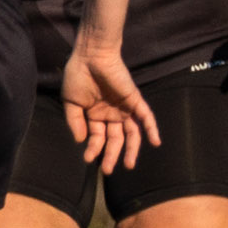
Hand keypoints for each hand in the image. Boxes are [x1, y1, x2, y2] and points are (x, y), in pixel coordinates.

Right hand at [60, 40, 160, 172]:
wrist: (91, 57)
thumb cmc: (78, 77)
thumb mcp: (71, 103)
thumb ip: (75, 122)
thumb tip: (81, 141)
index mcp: (96, 116)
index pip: (97, 137)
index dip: (94, 149)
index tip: (88, 159)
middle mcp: (112, 115)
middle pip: (115, 139)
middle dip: (111, 155)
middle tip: (107, 171)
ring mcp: (124, 108)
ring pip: (132, 133)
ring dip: (132, 149)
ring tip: (128, 165)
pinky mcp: (135, 100)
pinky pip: (146, 116)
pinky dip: (152, 129)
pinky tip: (155, 143)